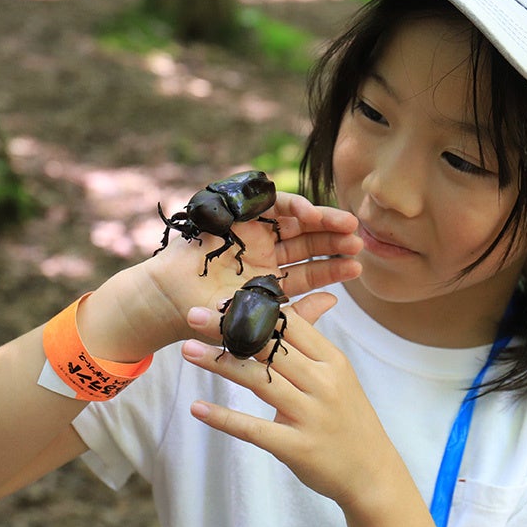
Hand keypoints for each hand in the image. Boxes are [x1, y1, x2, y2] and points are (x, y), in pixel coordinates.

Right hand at [80, 192, 361, 360]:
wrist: (168, 302)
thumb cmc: (208, 320)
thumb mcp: (258, 322)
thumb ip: (296, 315)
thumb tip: (334, 301)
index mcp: (271, 280)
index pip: (311, 272)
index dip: (334, 268)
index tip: (357, 267)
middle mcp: (266, 255)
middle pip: (308, 242)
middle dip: (333, 239)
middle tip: (358, 239)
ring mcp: (253, 234)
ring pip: (294, 222)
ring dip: (320, 220)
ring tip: (344, 223)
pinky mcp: (239, 215)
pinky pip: (269, 204)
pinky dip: (290, 204)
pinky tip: (308, 211)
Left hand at [180, 296, 402, 510]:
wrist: (372, 473)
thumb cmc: (349, 418)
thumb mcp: (338, 376)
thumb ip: (310, 347)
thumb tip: (283, 312)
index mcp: (332, 361)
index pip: (292, 325)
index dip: (256, 310)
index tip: (224, 300)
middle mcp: (323, 384)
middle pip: (270, 348)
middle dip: (229, 329)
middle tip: (194, 315)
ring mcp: (310, 416)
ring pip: (258, 382)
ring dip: (219, 364)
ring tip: (187, 350)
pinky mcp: (296, 447)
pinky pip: (253, 429)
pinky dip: (223, 418)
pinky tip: (197, 408)